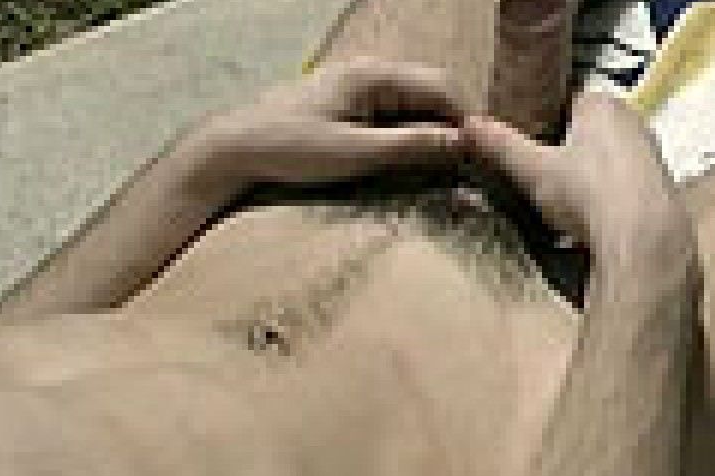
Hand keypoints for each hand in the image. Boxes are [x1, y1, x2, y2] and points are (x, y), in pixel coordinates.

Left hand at [204, 58, 467, 184]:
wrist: (233, 149)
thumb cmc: (289, 149)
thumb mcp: (357, 154)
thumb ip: (412, 146)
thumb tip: (461, 144)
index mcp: (374, 75)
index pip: (443, 88)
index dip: (468, 122)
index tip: (481, 156)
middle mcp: (369, 71)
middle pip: (432, 91)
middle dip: (454, 125)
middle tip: (467, 165)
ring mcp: (357, 85)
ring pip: (414, 101)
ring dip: (433, 130)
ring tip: (444, 166)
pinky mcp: (346, 102)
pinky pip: (394, 110)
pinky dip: (411, 131)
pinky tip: (411, 158)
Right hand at [464, 92, 688, 258]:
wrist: (643, 237)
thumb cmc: (586, 193)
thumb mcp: (532, 170)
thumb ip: (500, 145)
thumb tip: (468, 123)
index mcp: (600, 104)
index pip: (569, 101)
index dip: (547, 123)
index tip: (533, 146)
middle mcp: (632, 120)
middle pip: (591, 129)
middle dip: (570, 149)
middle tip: (547, 177)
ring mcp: (652, 152)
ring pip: (611, 157)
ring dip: (592, 174)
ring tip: (570, 203)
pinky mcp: (663, 185)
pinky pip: (628, 184)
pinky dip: (613, 197)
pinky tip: (598, 219)